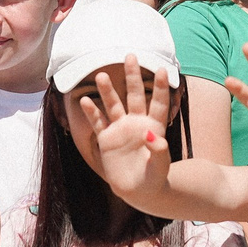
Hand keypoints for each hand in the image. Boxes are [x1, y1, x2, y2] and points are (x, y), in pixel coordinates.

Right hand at [79, 58, 177, 202]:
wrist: (139, 191)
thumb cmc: (154, 178)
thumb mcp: (160, 167)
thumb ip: (159, 152)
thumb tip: (154, 137)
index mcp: (154, 126)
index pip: (158, 102)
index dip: (161, 87)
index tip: (162, 69)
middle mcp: (137, 123)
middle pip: (135, 95)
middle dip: (133, 76)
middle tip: (130, 55)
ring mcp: (120, 129)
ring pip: (114, 105)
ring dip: (108, 91)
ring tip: (102, 76)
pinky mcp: (106, 139)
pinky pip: (98, 123)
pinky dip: (92, 112)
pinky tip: (84, 99)